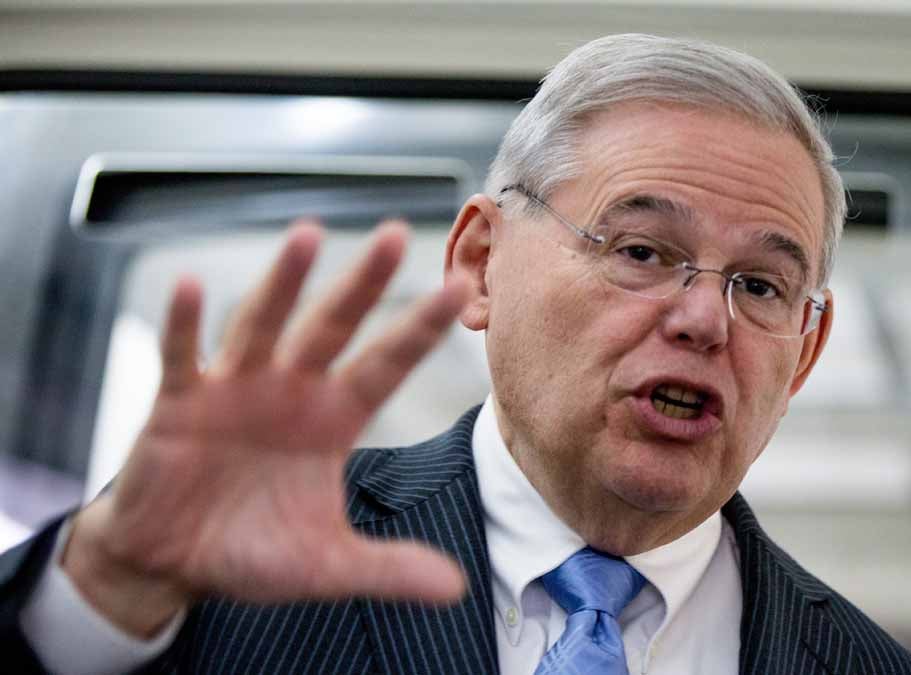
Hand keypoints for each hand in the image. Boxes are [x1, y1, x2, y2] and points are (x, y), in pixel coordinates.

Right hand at [63, 221, 468, 636]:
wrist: (172, 564)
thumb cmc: (253, 553)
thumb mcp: (328, 566)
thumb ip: (388, 569)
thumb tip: (456, 589)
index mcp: (333, 420)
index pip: (386, 367)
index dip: (418, 331)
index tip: (458, 291)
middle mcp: (290, 392)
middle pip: (333, 328)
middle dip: (364, 284)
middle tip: (397, 236)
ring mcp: (235, 390)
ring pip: (263, 326)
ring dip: (284, 283)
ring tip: (309, 236)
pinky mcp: (178, 403)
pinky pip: (183, 357)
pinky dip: (185, 324)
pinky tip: (192, 285)